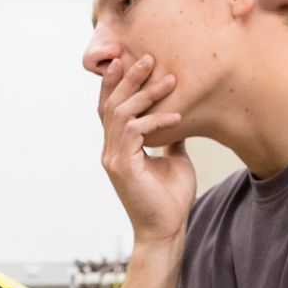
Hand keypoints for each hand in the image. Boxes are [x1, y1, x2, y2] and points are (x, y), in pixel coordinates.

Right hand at [98, 54, 195, 247]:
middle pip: (111, 104)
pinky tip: (176, 116)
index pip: (109, 108)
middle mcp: (110, 150)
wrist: (166, 229)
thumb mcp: (174, 159)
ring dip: (145, 94)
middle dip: (128, 78)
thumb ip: (169, 138)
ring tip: (169, 79)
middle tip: (148, 57)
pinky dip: (155, 120)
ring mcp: (114, 158)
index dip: (115, 83)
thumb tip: (178, 114)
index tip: (128, 59)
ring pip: (120, 114)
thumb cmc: (170, 198)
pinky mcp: (122, 167)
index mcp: (119, 147)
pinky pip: (134, 132)